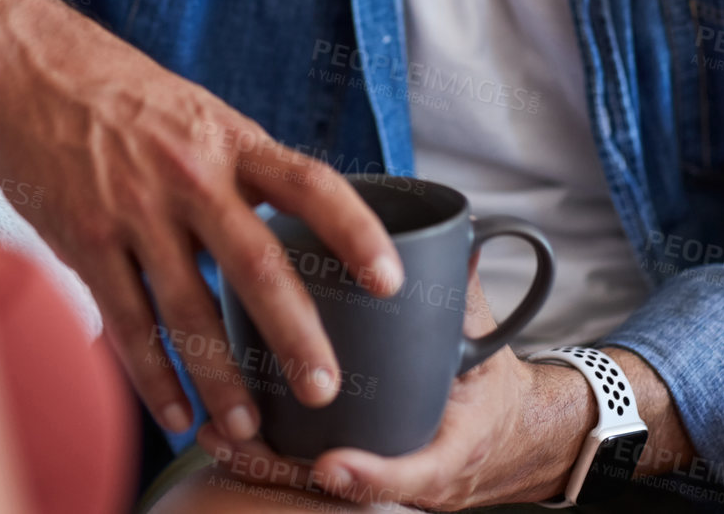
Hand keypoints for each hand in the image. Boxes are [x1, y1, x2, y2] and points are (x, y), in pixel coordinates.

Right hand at [0, 0, 404, 445]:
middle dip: (296, 335)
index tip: (392, 279)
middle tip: (325, 390)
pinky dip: (154, 377)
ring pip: (189, 310)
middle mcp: (189, 173)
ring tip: (247, 428)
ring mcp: (134, 209)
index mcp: (226, 137)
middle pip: (257, 263)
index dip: (356, 231)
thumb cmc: (112, 85)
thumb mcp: (190, 108)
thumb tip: (284, 217)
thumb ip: (234, 162)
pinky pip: (128, 322)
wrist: (22, 61)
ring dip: (222, 378)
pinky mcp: (84, 237)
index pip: (309, 183)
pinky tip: (176, 413)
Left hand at [199, 264, 596, 507]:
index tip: (329, 463)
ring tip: (213, 433)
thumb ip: (469, 289)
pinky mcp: (355, 466)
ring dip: (261, 464)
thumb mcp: (487, 339)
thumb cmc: (489, 380)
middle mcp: (408, 470)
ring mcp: (379, 473)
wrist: (510, 434)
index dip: (371, 475)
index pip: (414, 473)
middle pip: (341, 489)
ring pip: (314, 485)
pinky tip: (222, 430)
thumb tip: (466, 234)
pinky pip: (307, 469)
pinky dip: (266, 455)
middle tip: (238, 442)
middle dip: (285, 471)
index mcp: (452, 445)